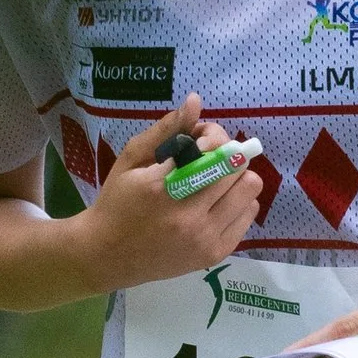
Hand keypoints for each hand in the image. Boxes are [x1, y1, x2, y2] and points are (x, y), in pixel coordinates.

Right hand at [80, 94, 263, 290]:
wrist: (107, 256)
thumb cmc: (117, 202)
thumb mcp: (131, 160)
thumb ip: (165, 130)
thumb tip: (196, 101)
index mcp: (163, 187)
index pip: (214, 149)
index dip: (213, 137)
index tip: (199, 140)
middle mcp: (187, 215)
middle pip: (237, 168)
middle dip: (226, 155)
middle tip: (209, 159)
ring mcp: (203, 238)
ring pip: (250, 191)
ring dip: (236, 179)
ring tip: (215, 182)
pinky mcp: (214, 254)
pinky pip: (249, 216)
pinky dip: (239, 203)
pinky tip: (218, 203)